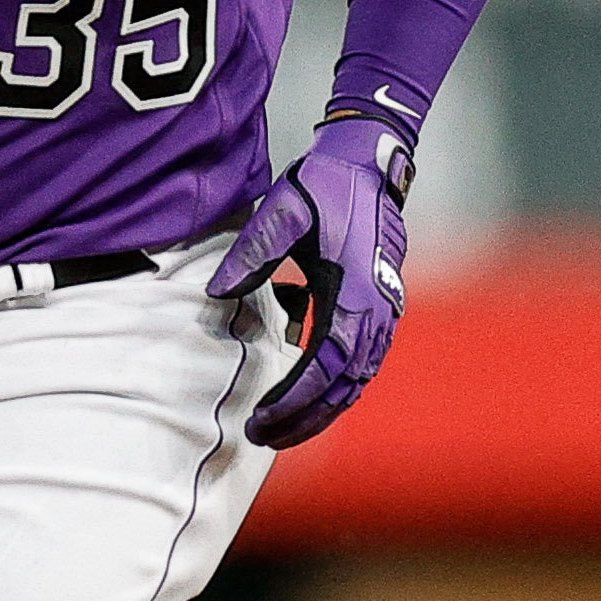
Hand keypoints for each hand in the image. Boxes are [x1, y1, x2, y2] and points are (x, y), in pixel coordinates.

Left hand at [208, 113, 418, 450]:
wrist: (368, 163)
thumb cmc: (325, 184)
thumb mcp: (284, 209)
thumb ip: (252, 252)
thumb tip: (216, 293)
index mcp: (357, 290)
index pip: (328, 363)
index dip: (296, 398)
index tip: (262, 416)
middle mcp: (378, 309)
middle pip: (345, 385)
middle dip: (305, 418)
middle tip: (262, 437)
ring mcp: (385, 311)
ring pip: (356, 381)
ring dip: (320, 410)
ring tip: (278, 430)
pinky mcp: (380, 309)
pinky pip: (360, 365)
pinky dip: (333, 389)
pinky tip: (302, 398)